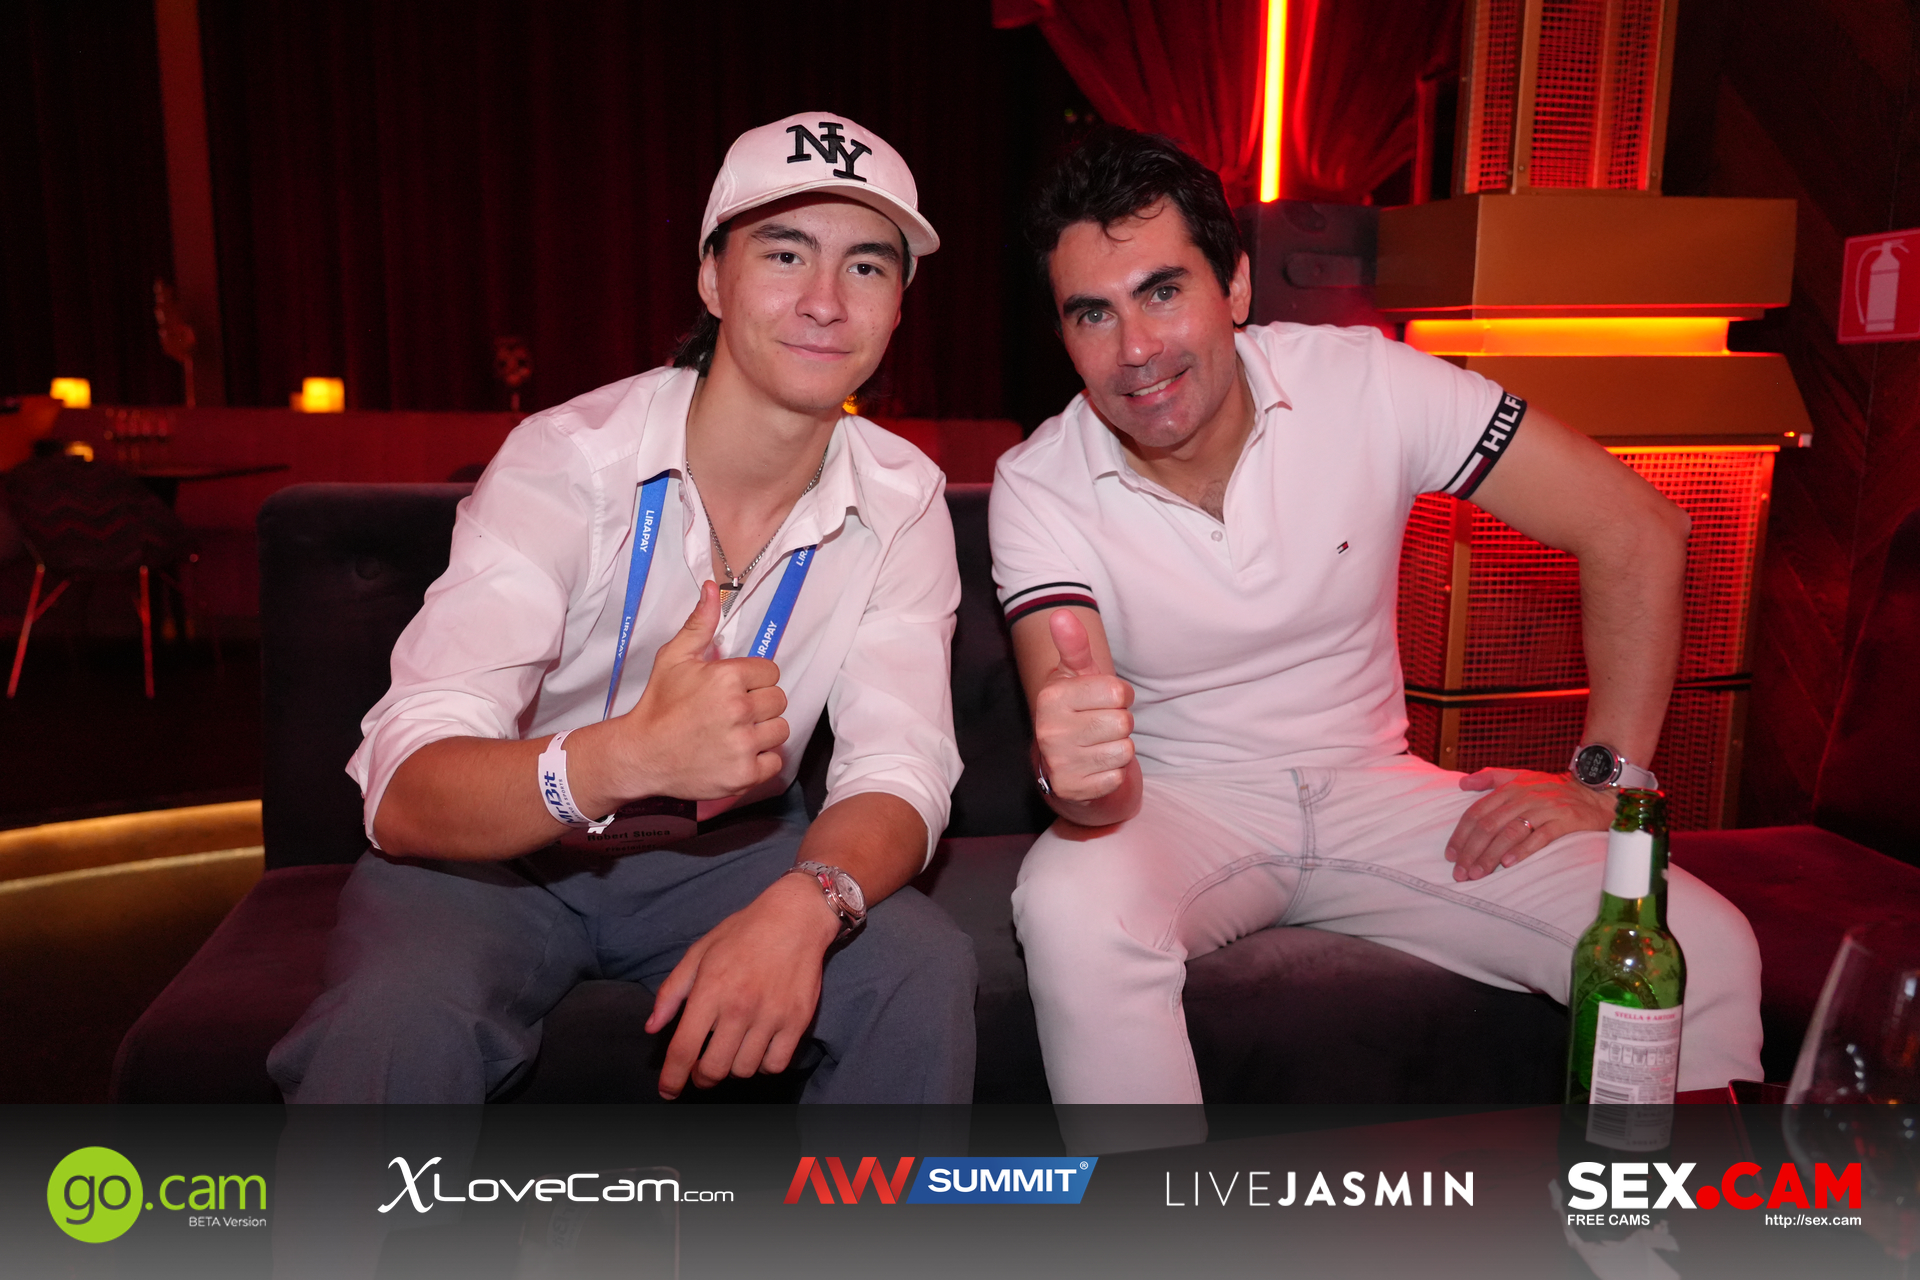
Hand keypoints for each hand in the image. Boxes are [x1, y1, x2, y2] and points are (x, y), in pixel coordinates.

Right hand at [611, 581, 788, 800]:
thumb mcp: (674, 658)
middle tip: (733, 713)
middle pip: (779, 700)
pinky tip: (736, 754)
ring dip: (763, 732)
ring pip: (780, 730)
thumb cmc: (659, 705)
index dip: (753, 680)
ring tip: (735, 733)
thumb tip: (713, 589)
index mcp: (728, 677)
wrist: (641, 755)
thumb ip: (700, 623)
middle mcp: (739, 710)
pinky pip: (775, 761)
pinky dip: (760, 760)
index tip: (734, 690)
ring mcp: (743, 745)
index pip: (771, 672)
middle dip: (760, 704)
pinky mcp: (744, 775)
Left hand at [645, 873, 839, 1098]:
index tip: (667, 1091)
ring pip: (744, 1070)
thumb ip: (672, 992)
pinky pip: (776, 1064)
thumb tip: (652, 1027)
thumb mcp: (699, 952)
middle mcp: (740, 1007)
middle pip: (713, 1069)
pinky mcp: (798, 1021)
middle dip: (702, 1077)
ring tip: (732, 1050)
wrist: (795, 917)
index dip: (672, 1078)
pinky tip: (758, 1048)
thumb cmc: (743, 932)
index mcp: (710, 990)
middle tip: (701, 1069)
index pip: (684, 1049)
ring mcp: (771, 1016)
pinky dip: (764, 1065)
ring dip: (732, 1068)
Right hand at [1032, 610, 1135, 801]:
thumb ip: (1073, 646)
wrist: (1064, 761)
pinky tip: (1096, 766)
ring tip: (1099, 745)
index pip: (1117, 692)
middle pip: (1123, 723)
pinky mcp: (1072, 790)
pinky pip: (1116, 777)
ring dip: (1119, 749)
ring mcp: (1060, 763)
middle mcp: (1050, 731)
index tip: (1106, 701)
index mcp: (1052, 698)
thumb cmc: (1078, 710)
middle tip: (1102, 726)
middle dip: (1121, 723)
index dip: (1120, 696)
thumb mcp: (1077, 676)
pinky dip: (1113, 773)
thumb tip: (1061, 614)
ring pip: (1124, 751)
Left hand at [1444, 768, 1613, 881]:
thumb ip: (1491, 777)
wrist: (1594, 792)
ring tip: (1478, 873)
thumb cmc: (1552, 789)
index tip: (1451, 855)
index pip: (1477, 812)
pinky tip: (1509, 863)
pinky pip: (1541, 836)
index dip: (1461, 835)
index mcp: (1510, 788)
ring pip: (1510, 832)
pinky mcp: (1565, 820)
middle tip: (1461, 872)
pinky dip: (1523, 850)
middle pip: (1489, 825)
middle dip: (1471, 851)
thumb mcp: (1520, 777)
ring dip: (1491, 855)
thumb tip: (1462, 783)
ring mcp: (1545, 808)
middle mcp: (1524, 796)